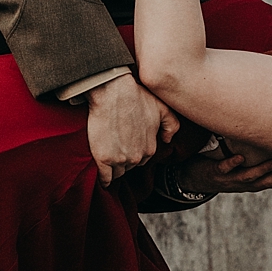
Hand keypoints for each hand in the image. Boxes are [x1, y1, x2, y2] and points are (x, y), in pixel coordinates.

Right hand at [86, 71, 178, 186]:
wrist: (113, 91)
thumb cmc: (136, 96)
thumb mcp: (161, 108)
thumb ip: (171, 125)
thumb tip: (167, 140)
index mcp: (149, 148)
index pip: (141, 159)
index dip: (133, 153)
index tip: (126, 146)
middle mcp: (136, 157)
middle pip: (129, 166)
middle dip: (123, 160)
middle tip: (115, 148)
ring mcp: (119, 159)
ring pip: (117, 172)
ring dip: (112, 168)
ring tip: (106, 158)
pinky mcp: (103, 158)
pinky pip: (104, 178)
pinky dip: (102, 178)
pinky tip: (100, 174)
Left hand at [180, 153, 271, 195]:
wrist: (195, 178)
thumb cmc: (225, 167)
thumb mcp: (248, 163)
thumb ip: (265, 154)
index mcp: (258, 180)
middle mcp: (248, 182)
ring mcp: (231, 179)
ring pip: (250, 175)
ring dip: (263, 169)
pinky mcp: (215, 173)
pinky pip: (224, 168)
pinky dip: (231, 163)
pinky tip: (238, 157)